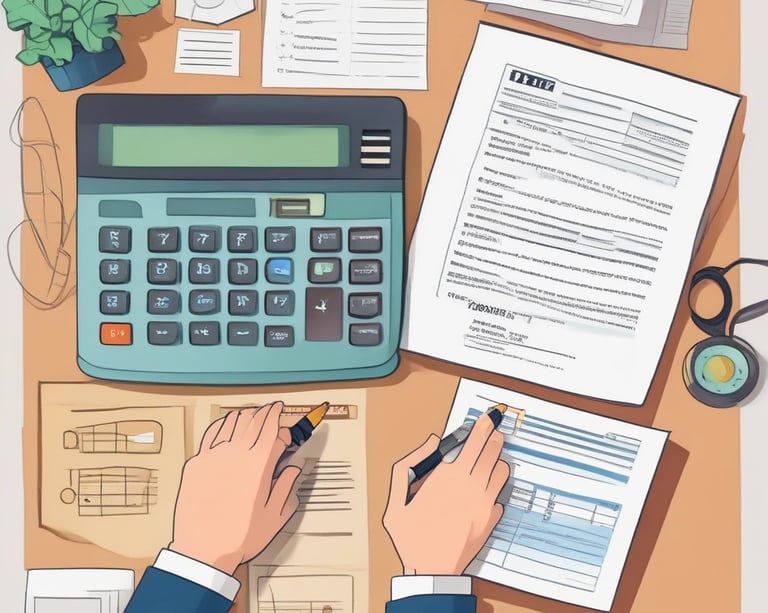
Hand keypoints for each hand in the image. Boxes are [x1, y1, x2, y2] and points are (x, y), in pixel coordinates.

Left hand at [169, 401, 300, 573]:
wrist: (203, 550)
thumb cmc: (238, 537)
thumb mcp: (275, 515)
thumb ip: (287, 486)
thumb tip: (294, 468)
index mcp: (259, 465)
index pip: (273, 428)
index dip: (280, 420)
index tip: (284, 421)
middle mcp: (236, 454)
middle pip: (253, 419)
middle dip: (265, 411)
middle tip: (271, 409)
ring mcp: (213, 455)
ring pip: (231, 421)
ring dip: (245, 414)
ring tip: (252, 412)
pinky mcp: (196, 462)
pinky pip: (211, 433)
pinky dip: (222, 423)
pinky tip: (226, 423)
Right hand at [383, 414, 509, 574]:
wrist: (431, 570)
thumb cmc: (412, 536)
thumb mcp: (396, 500)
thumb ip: (408, 466)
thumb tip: (431, 443)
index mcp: (447, 477)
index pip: (473, 441)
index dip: (482, 427)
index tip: (485, 418)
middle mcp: (470, 486)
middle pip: (491, 451)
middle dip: (493, 436)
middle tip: (493, 429)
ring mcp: (484, 503)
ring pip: (501, 470)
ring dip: (497, 459)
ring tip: (491, 455)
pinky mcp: (491, 519)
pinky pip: (501, 494)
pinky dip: (497, 486)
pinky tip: (488, 485)